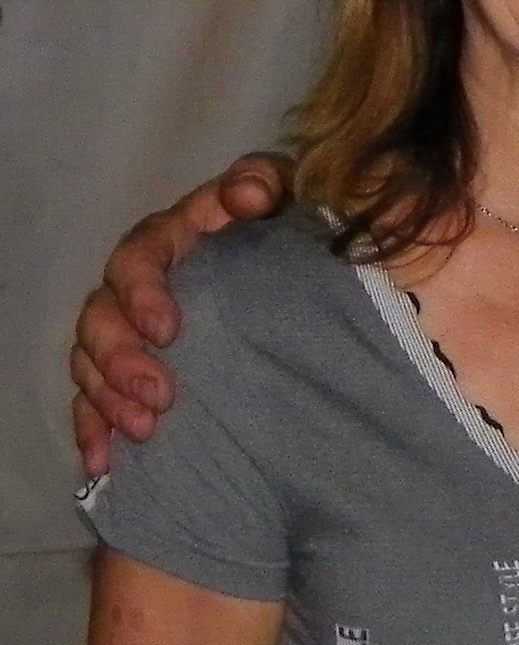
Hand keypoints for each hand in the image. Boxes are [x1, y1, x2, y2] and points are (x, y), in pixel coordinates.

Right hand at [70, 154, 293, 473]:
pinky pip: (96, 403)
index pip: (139, 257)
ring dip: (109, 399)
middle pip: (103, 317)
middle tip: (160, 396)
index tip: (168, 330)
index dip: (143, 292)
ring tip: (145, 431)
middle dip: (121, 360)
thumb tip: (247, 194)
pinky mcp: (133, 374)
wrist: (300, 269)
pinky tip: (105, 461)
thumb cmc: (286, 226)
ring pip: (92, 363)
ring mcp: (131, 332)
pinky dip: (96, 431)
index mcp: (171, 239)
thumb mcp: (282, 196)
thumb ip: (262, 183)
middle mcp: (140, 285)